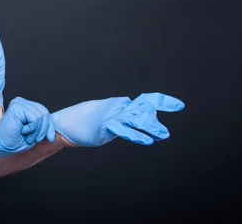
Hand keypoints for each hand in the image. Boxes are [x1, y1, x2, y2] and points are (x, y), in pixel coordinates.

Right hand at [0, 97, 54, 161]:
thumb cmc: (14, 140)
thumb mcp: (34, 133)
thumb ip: (43, 125)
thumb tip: (56, 125)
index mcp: (25, 106)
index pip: (44, 112)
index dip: (49, 126)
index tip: (50, 138)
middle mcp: (22, 102)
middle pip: (45, 113)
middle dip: (43, 130)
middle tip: (33, 138)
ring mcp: (19, 102)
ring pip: (41, 117)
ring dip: (35, 131)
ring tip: (25, 134)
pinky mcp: (17, 106)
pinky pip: (35, 119)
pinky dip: (31, 129)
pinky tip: (21, 130)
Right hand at [50, 92, 184, 146]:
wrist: (62, 125)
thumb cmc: (82, 122)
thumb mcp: (107, 119)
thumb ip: (122, 119)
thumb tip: (139, 121)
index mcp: (118, 105)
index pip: (144, 100)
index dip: (162, 101)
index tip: (178, 105)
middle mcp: (116, 108)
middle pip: (142, 107)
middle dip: (157, 114)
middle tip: (168, 126)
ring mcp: (110, 116)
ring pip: (135, 118)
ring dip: (150, 126)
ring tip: (162, 135)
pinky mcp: (104, 126)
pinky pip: (122, 129)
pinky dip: (135, 134)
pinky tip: (147, 140)